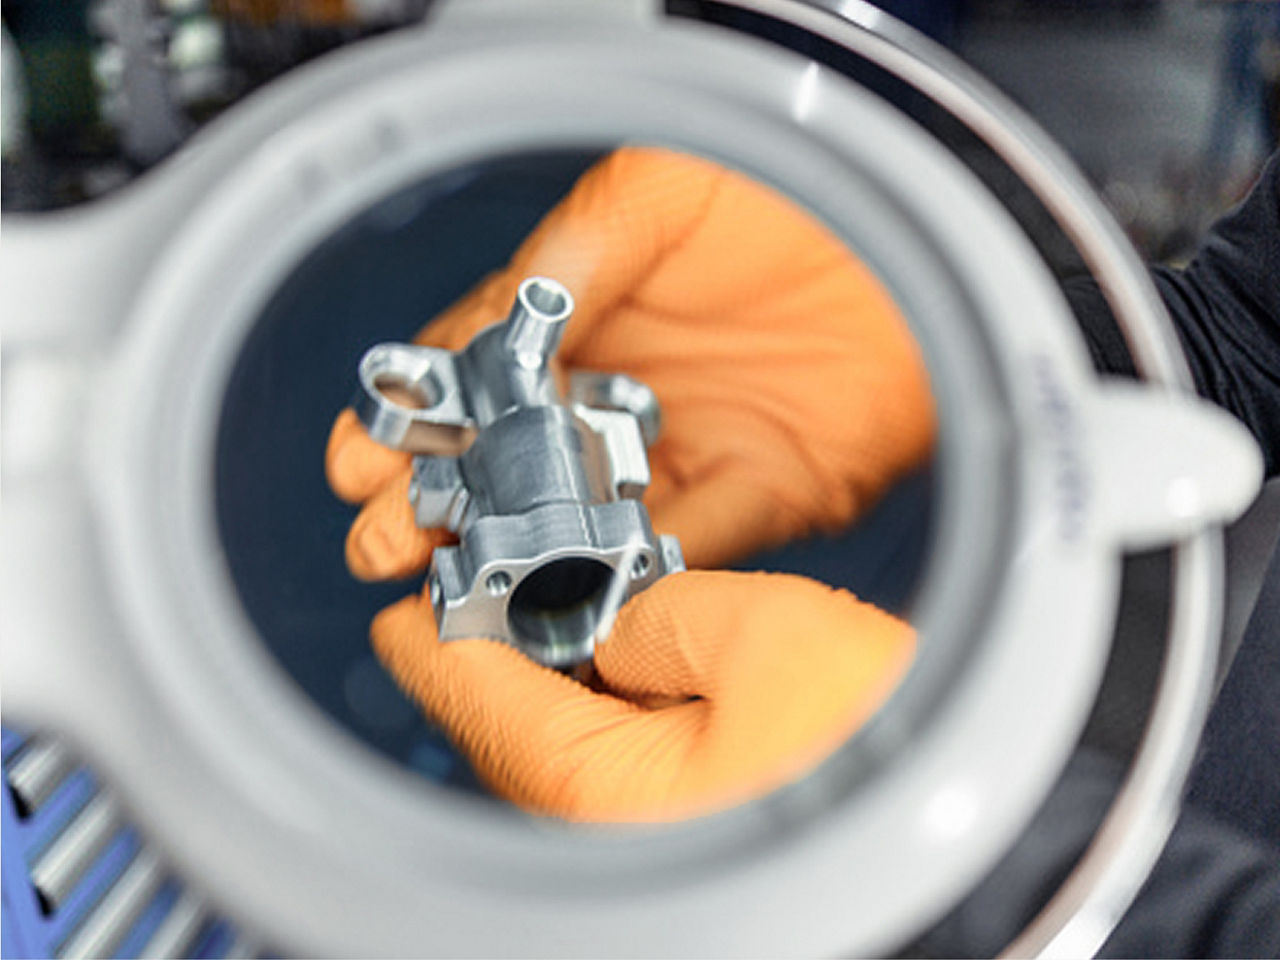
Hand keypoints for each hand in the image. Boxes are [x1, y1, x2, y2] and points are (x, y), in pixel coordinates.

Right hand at [327, 146, 934, 574]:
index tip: (362, 455)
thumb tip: (505, 316)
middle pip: (510, 458)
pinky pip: (687, 547)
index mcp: (592, 307)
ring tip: (453, 579)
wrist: (921, 241)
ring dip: (516, 549)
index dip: (418, 416)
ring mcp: (686, 444)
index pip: (480, 371)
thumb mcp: (666, 187)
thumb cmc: (800, 190)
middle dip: (436, 499)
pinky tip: (574, 589)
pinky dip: (634, 574)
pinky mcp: (758, 492)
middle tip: (382, 537)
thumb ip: (580, 249)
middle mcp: (627, 384)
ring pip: (580, 513)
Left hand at [370, 569, 913, 821]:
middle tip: (491, 572)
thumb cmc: (882, 747)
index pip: (473, 693)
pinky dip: (605, 691)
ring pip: (563, 730)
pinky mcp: (685, 815)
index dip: (434, 630)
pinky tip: (635, 649)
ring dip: (553, 662)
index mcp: (602, 781)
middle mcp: (610, 816)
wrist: (962, 787)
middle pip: (511, 715)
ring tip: (569, 596)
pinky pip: (613, 746)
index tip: (409, 596)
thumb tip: (604, 607)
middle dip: (495, 639)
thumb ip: (651, 608)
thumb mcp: (759, 634)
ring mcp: (646, 820)